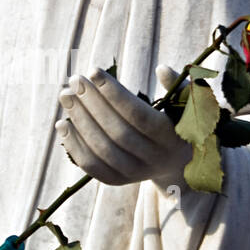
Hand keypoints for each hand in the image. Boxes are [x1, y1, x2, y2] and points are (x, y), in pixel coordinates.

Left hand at [54, 64, 187, 187]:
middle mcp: (154, 159)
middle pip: (117, 132)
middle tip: (74, 79)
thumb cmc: (180, 122)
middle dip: (92, 103)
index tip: (93, 71)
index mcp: (171, 138)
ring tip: (65, 95)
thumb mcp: (187, 104)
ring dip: (80, 121)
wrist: (178, 163)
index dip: (114, 93)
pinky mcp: (119, 181)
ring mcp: (135, 174)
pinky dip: (74, 145)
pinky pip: (92, 166)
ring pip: (102, 150)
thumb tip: (161, 68)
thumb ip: (178, 86)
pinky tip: (62, 123)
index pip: (139, 115)